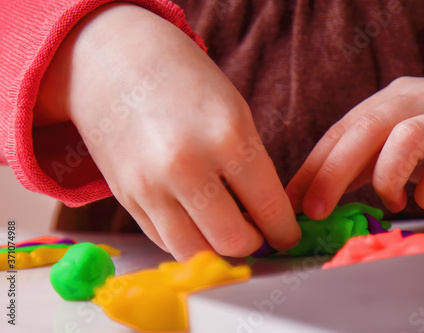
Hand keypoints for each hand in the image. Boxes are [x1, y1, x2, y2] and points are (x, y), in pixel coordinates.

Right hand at [35, 3, 299, 260]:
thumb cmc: (184, 80)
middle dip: (253, 244)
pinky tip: (197, 220)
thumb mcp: (234, 112)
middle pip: (232, 241)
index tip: (287, 235)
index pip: (269, 209)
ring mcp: (149, 186)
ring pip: (194, 252)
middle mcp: (186, 167)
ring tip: (227, 230)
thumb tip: (265, 218)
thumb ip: (251, 166)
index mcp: (228, 138)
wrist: (114, 60)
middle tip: (258, 233)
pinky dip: (187, 239)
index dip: (284, 231)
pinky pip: (163, 239)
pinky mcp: (124, 196)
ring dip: (218, 249)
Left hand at [286, 76, 423, 217]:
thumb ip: (363, 160)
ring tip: (391, 201)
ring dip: (387, 178)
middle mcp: (423, 99)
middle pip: (366, 129)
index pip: (343, 129)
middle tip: (316, 210)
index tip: (293, 199)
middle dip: (332, 173)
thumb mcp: (401, 141)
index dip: (314, 166)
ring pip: (407, 138)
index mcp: (394, 98)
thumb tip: (315, 192)